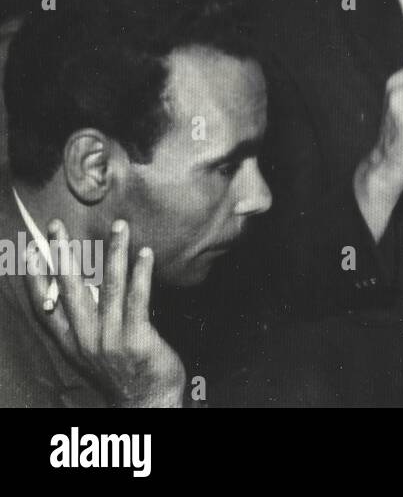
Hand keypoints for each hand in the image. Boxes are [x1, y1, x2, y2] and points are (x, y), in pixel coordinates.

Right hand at [25, 219, 184, 407]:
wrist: (147, 401)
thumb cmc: (124, 370)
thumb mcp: (93, 349)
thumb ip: (87, 321)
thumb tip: (85, 285)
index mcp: (70, 342)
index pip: (44, 306)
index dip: (36, 278)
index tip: (30, 251)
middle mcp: (84, 339)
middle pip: (70, 289)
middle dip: (62, 254)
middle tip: (57, 226)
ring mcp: (110, 339)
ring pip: (109, 286)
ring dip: (113, 252)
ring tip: (118, 226)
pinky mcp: (136, 339)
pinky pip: (138, 299)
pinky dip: (140, 274)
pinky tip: (144, 253)